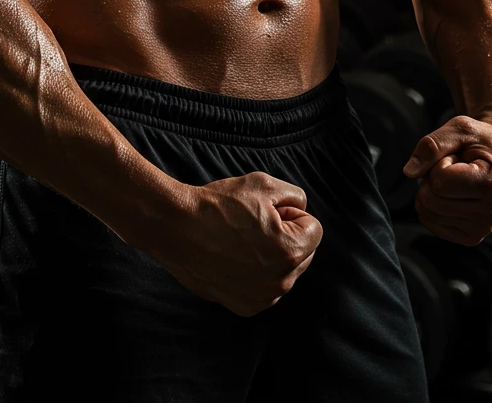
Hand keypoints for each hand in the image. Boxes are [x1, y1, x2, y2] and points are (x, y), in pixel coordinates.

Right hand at [150, 171, 323, 316]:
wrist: (177, 228)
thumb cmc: (218, 205)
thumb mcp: (263, 184)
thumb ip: (294, 196)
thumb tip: (300, 209)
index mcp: (290, 251)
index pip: (314, 229)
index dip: (291, 213)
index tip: (267, 210)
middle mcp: (280, 281)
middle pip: (303, 253)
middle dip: (287, 235)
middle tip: (254, 222)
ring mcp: (262, 298)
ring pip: (284, 271)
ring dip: (272, 256)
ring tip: (240, 240)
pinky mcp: (244, 306)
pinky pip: (265, 287)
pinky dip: (256, 273)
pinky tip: (233, 257)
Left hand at [402, 114, 491, 245]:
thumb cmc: (479, 139)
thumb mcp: (459, 128)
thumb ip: (431, 146)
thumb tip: (409, 172)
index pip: (439, 182)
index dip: (440, 163)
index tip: (459, 157)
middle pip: (431, 201)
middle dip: (433, 178)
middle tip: (455, 168)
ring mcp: (483, 228)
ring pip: (429, 214)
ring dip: (434, 192)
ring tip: (457, 180)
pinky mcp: (472, 237)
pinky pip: (433, 225)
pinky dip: (434, 207)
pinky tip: (454, 195)